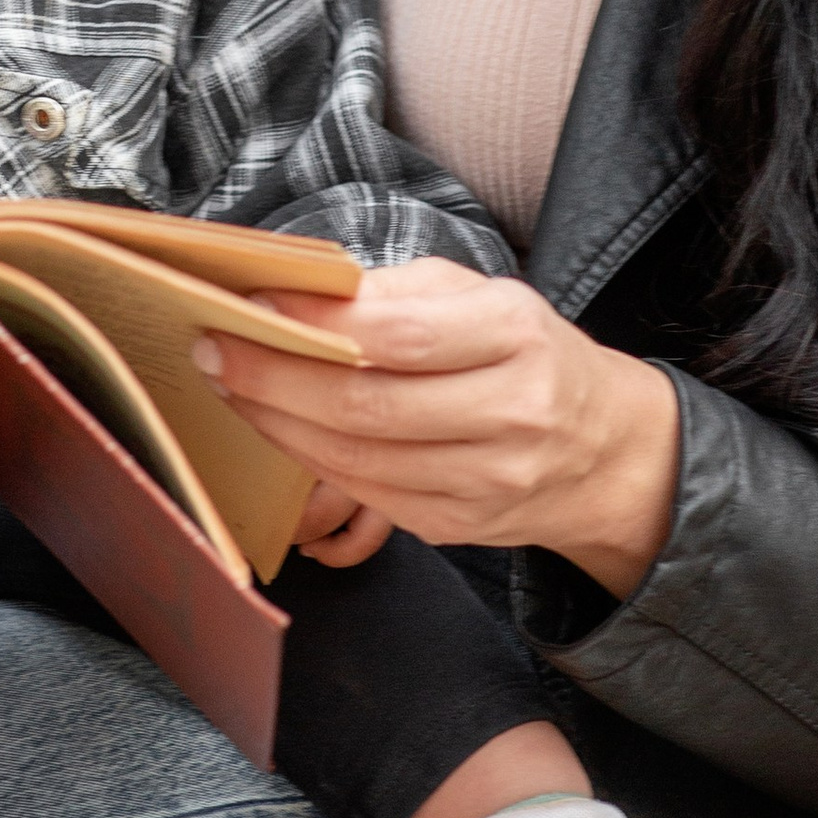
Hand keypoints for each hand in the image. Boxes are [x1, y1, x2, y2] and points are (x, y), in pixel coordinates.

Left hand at [197, 260, 680, 596]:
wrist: (602, 450)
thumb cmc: (525, 354)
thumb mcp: (480, 298)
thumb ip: (394, 291)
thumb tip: (297, 291)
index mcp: (516, 334)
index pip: (402, 333)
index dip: (318, 323)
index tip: (254, 304)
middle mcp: (511, 411)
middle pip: (368, 405)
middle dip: (274, 379)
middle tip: (215, 351)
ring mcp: (488, 480)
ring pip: (358, 458)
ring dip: (279, 423)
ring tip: (232, 388)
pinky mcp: (460, 526)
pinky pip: (367, 495)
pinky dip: (311, 462)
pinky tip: (280, 430)